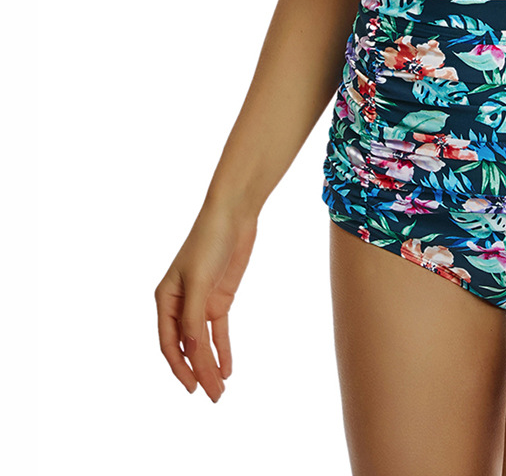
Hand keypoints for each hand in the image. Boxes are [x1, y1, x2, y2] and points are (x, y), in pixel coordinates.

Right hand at [154, 201, 258, 402]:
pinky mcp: (220, 298)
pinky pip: (218, 331)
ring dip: (211, 365)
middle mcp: (180, 304)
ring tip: (220, 390)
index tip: (192, 387)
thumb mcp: (200, 281)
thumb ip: (194, 316)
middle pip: (187, 347)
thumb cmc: (209, 242)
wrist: (233, 215)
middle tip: (213, 397)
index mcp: (165, 300)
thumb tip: (191, 350)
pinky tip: (227, 369)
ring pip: (203, 342)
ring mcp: (201, 302)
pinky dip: (222, 349)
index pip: (169, 343)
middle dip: (198, 372)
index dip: (180, 367)